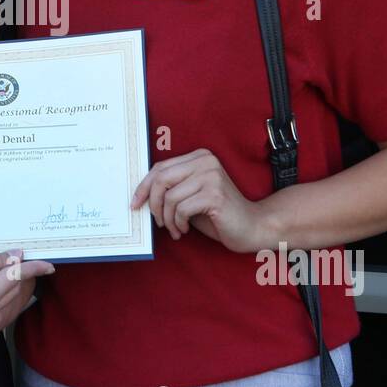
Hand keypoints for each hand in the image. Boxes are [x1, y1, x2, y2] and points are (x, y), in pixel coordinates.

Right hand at [0, 255, 46, 343]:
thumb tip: (16, 257)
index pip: (17, 279)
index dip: (33, 268)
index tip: (46, 265)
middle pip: (15, 292)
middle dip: (20, 276)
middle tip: (15, 259)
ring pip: (11, 306)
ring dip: (13, 290)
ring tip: (1, 274)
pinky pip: (1, 316)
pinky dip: (4, 303)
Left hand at [131, 148, 265, 252]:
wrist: (251, 227)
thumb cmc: (217, 214)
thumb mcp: (190, 196)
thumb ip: (171, 189)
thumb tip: (140, 195)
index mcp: (199, 157)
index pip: (160, 167)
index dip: (143, 186)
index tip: (135, 204)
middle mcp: (205, 161)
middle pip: (161, 179)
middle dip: (152, 204)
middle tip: (157, 221)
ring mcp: (211, 176)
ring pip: (170, 197)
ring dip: (167, 219)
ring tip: (175, 229)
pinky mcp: (215, 195)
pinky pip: (181, 210)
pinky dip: (178, 223)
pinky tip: (185, 230)